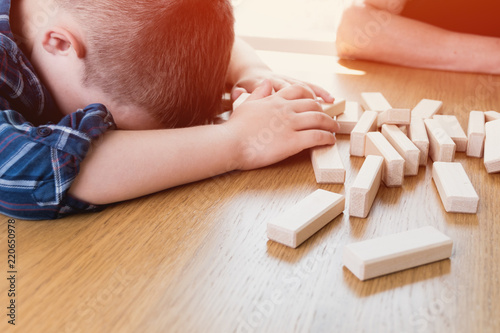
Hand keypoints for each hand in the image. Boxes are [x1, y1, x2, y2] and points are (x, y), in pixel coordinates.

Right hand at [224, 80, 338, 170]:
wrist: (229, 143)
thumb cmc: (234, 128)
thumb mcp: (246, 104)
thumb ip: (259, 93)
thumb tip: (266, 83)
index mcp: (274, 100)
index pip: (298, 91)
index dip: (311, 95)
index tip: (317, 102)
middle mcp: (285, 109)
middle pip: (313, 105)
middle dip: (324, 111)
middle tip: (329, 119)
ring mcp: (290, 124)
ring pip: (319, 119)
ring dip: (330, 124)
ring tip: (335, 130)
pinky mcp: (293, 141)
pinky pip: (317, 136)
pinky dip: (327, 138)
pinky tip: (330, 141)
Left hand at [231, 67, 334, 103]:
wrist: (251, 71)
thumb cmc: (245, 86)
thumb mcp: (239, 91)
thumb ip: (240, 95)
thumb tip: (235, 94)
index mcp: (263, 83)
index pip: (274, 90)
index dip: (283, 99)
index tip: (290, 111)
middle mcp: (278, 80)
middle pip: (292, 88)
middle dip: (303, 100)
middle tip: (314, 114)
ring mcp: (287, 79)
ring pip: (303, 87)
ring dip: (315, 97)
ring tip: (327, 108)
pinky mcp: (295, 82)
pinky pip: (310, 86)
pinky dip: (320, 92)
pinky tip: (331, 100)